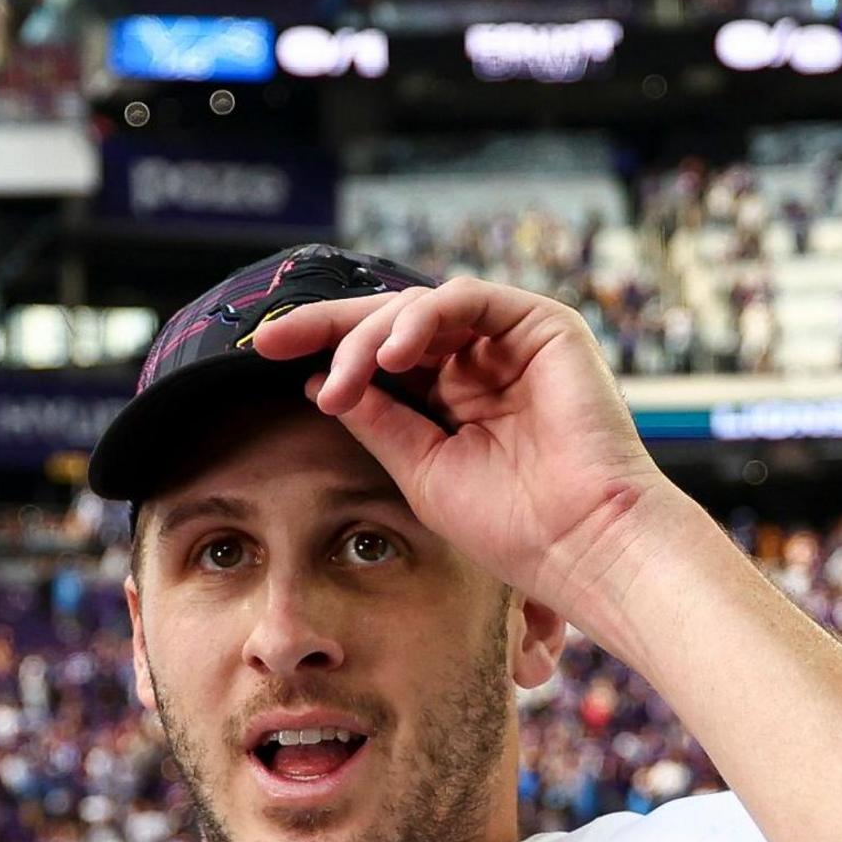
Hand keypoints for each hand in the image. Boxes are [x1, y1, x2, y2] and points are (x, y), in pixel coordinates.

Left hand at [250, 279, 686, 622]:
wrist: (580, 543)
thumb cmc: (512, 525)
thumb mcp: (419, 469)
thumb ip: (377, 420)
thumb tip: (319, 382)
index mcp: (451, 399)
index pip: (378, 359)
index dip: (323, 349)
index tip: (261, 353)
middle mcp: (479, 363)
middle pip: (390, 323)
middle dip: (327, 327)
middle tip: (273, 339)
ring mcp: (510, 341)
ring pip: (421, 308)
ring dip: (371, 336)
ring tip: (348, 377)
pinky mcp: (542, 324)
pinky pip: (467, 298)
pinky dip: (423, 318)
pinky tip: (392, 355)